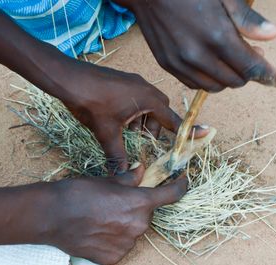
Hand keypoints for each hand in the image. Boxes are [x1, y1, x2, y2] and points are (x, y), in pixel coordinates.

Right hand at [33, 164, 187, 264]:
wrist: (51, 216)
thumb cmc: (78, 193)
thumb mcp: (106, 181)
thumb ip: (129, 179)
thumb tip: (141, 170)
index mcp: (139, 203)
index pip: (171, 195)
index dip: (180, 187)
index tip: (183, 182)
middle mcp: (138, 226)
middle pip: (146, 215)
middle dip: (135, 208)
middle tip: (114, 203)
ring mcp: (126, 245)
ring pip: (133, 232)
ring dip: (124, 226)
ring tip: (100, 219)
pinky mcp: (113, 258)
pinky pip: (120, 247)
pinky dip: (113, 241)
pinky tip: (96, 233)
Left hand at [57, 61, 208, 173]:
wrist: (70, 79)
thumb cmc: (91, 103)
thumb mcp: (107, 133)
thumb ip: (117, 155)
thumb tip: (123, 174)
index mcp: (148, 100)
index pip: (173, 120)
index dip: (187, 130)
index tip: (205, 133)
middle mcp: (145, 89)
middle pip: (160, 113)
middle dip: (154, 128)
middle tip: (141, 139)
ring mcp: (133, 83)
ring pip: (147, 106)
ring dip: (142, 121)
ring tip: (125, 131)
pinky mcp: (122, 82)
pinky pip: (136, 99)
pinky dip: (132, 112)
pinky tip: (117, 120)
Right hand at [113, 0, 275, 91]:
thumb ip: (247, 19)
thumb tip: (273, 35)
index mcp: (216, 36)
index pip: (250, 68)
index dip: (268, 75)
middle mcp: (198, 56)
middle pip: (234, 81)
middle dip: (248, 73)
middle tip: (252, 55)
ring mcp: (181, 64)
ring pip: (215, 87)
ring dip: (228, 78)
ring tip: (231, 59)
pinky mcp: (169, 66)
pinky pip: (195, 85)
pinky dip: (208, 80)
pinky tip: (211, 63)